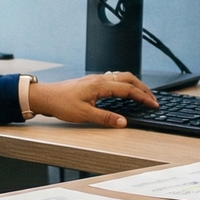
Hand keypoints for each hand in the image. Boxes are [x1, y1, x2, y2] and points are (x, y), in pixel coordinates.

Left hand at [28, 72, 157, 127]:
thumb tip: (123, 122)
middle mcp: (100, 79)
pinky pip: (114, 79)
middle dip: (143, 88)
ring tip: (143, 94)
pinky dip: (125, 84)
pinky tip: (125, 92)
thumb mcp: (84, 114)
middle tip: (153, 99)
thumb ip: (105, 118)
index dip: (143, 97)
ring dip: (135, 85)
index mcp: (100, 85)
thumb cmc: (61, 103)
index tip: (153, 104)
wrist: (46, 96)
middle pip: (129, 79)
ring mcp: (96, 79)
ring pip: (122, 77)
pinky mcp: (92, 83)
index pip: (128, 89)